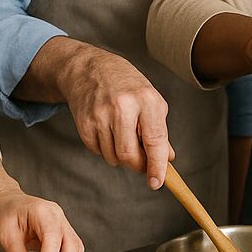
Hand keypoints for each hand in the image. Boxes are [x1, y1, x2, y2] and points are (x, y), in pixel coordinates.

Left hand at [0, 180, 84, 251]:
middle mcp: (58, 216)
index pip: (53, 237)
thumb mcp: (4, 233)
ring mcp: (63, 224)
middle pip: (72, 245)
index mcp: (43, 211)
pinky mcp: (63, 233)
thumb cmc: (5, 211)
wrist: (7, 200)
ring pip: (76, 250)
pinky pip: (72, 251)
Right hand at [59, 45, 171, 188]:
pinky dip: (105, 149)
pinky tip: (107, 131)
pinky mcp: (84, 122)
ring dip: (120, 157)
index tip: (157, 182)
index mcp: (147, 100)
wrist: (90, 69)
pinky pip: (97, 151)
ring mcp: (101, 115)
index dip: (157, 165)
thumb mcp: (151, 101)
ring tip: (122, 136)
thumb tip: (167, 159)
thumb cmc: (127, 86)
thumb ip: (160, 131)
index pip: (155, 140)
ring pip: (113, 157)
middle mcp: (123, 107)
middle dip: (137, 165)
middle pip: (129, 155)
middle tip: (140, 161)